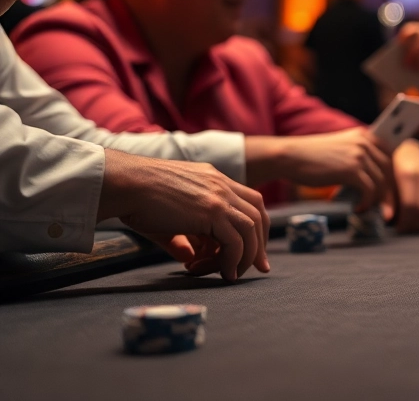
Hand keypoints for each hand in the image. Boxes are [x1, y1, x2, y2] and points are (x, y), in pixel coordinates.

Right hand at [98, 149, 270, 281]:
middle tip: (258, 267)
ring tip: (231, 274)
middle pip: (258, 214)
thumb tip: (189, 258)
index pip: (249, 201)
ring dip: (245, 255)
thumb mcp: (166, 218)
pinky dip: (233, 260)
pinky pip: (235, 241)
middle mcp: (221, 185)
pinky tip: (223, 273)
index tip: (254, 249)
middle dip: (260, 243)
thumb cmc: (135, 199)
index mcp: (213, 179)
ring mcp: (219, 197)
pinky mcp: (212, 212)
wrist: (123, 183)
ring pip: (251, 229)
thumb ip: (181, 238)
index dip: (256, 226)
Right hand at [246, 128, 391, 212]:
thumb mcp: (340, 147)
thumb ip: (358, 154)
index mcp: (364, 134)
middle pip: (388, 170)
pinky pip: (369, 190)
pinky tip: (358, 209)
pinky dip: (367, 203)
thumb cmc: (312, 157)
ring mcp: (360, 155)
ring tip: (368, 209)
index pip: (389, 154)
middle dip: (388, 191)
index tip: (389, 190)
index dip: (391, 173)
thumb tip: (376, 177)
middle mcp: (365, 142)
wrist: (290, 157)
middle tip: (385, 208)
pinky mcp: (352, 170)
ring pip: (381, 182)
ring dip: (377, 200)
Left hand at [388, 139, 418, 232]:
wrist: (408, 148)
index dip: (404, 221)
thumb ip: (386, 198)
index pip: (410, 206)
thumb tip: (388, 218)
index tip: (396, 228)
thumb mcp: (385, 177)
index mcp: (408, 174)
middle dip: (412, 225)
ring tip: (411, 227)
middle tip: (403, 230)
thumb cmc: (392, 164)